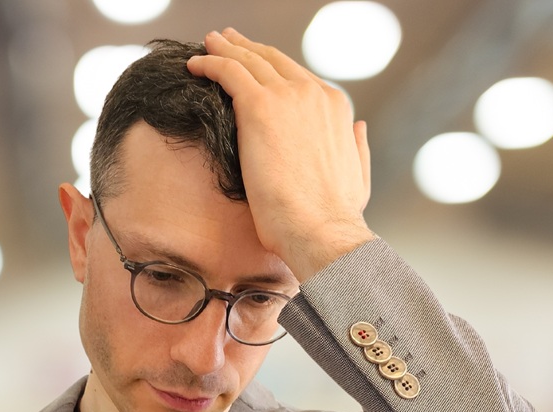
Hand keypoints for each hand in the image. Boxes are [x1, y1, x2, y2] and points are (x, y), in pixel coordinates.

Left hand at [186, 28, 374, 280]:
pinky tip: (194, 65)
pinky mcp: (259, 107)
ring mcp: (287, 96)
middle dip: (246, 48)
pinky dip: (209, 63)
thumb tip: (359, 127)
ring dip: (224, 49)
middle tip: (225, 40)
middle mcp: (313, 93)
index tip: (253, 63)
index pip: (296, 76)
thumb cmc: (335, 218)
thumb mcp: (358, 176)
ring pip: (248, 61)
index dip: (271, 66)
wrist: (321, 230)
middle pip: (271, 60)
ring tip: (207, 45)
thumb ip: (357, 146)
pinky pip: (228, 72)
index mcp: (334, 106)